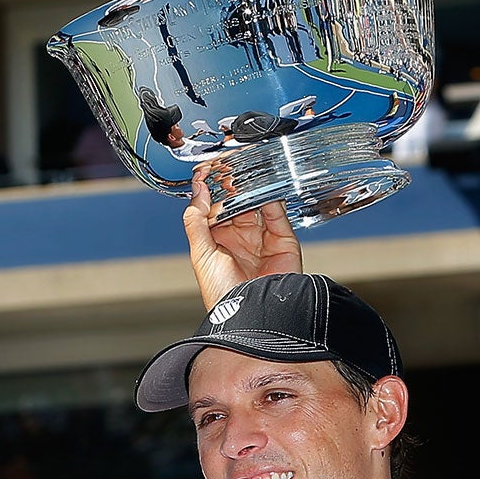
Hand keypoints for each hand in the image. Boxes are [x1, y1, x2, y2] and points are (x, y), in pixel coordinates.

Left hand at [184, 163, 299, 309]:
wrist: (251, 313)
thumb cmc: (221, 293)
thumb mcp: (200, 252)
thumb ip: (196, 219)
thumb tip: (197, 189)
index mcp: (217, 241)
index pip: (215, 206)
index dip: (211, 188)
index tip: (207, 169)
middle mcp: (240, 238)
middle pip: (237, 201)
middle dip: (232, 183)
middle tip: (227, 165)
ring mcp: (262, 238)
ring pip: (258, 203)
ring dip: (251, 186)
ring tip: (244, 169)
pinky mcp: (283, 240)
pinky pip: (277, 213)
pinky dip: (271, 197)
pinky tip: (261, 186)